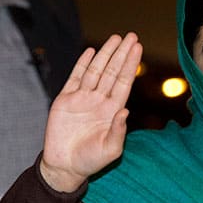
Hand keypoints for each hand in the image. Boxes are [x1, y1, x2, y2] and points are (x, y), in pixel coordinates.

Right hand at [40, 32, 142, 191]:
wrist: (64, 166)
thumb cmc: (90, 161)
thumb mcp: (110, 150)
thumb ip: (118, 131)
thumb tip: (125, 110)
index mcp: (113, 110)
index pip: (124, 82)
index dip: (131, 65)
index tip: (138, 48)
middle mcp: (99, 101)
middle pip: (112, 71)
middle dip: (122, 53)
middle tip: (131, 35)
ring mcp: (82, 99)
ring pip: (95, 71)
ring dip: (105, 54)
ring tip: (115, 38)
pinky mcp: (65, 100)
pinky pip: (75, 78)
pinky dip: (82, 64)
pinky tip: (90, 52)